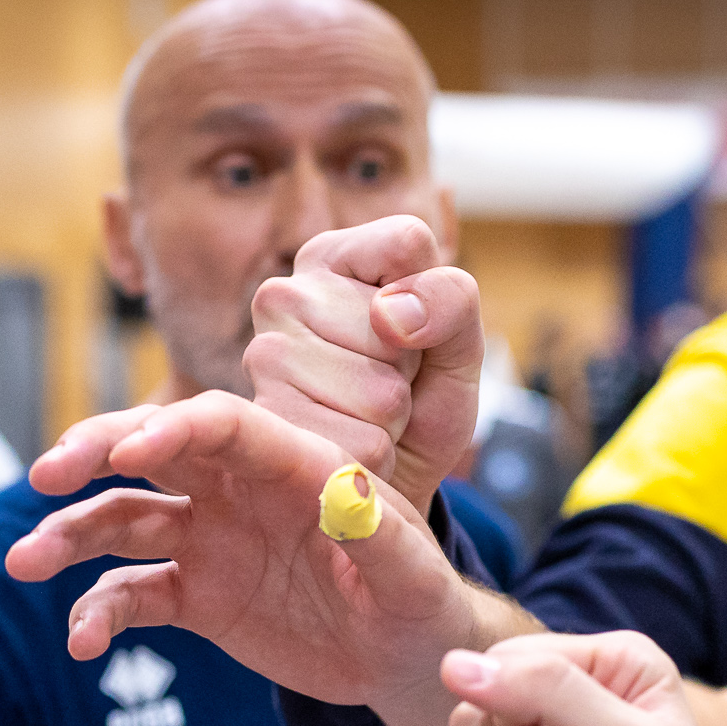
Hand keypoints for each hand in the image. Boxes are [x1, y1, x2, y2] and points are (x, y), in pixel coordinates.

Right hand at [4, 392, 486, 706]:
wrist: (403, 656)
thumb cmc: (419, 598)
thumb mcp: (411, 571)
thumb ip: (378, 533)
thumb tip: (346, 494)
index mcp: (291, 464)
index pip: (220, 426)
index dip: (170, 429)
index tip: (125, 453)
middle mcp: (238, 491)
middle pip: (150, 453)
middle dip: (92, 455)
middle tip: (43, 475)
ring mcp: (209, 539)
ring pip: (121, 521)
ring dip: (69, 536)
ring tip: (22, 564)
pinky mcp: (195, 595)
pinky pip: (131, 596)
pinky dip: (97, 614)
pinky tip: (80, 645)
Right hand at [244, 215, 482, 515]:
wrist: (387, 482)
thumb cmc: (421, 401)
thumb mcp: (460, 345)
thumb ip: (452, 302)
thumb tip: (390, 315)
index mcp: (332, 257)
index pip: (406, 244)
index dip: (431, 297)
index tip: (412, 327)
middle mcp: (285, 294)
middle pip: (392, 325)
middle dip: (408, 366)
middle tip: (387, 381)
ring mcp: (266, 356)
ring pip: (378, 392)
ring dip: (391, 416)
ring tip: (366, 414)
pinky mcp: (267, 421)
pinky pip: (362, 443)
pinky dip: (375, 456)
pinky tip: (347, 448)